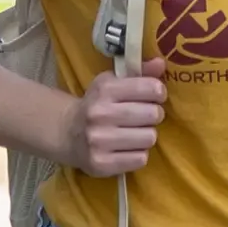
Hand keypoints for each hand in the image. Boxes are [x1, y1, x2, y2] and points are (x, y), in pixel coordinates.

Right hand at [63, 58, 166, 176]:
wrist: (66, 132)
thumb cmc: (98, 104)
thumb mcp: (113, 83)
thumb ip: (139, 72)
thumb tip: (161, 63)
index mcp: (105, 90)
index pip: (151, 88)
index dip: (158, 93)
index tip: (153, 96)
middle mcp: (100, 114)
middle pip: (154, 114)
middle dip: (153, 115)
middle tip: (143, 117)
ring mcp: (98, 140)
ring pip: (149, 138)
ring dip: (146, 136)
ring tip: (134, 133)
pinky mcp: (100, 164)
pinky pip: (140, 159)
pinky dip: (138, 155)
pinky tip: (126, 149)